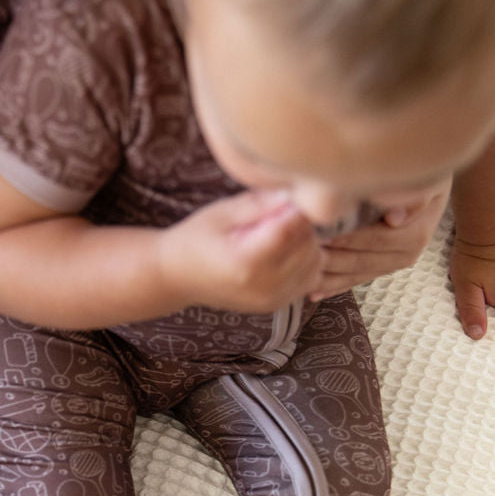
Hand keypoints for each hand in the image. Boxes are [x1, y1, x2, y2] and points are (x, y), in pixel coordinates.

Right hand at [160, 191, 324, 312]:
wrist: (177, 277)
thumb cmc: (196, 239)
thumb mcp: (222, 212)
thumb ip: (262, 203)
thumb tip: (299, 191)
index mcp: (247, 262)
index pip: (293, 229)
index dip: (298, 207)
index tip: (292, 194)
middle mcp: (264, 286)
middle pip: (309, 246)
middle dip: (303, 225)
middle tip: (283, 211)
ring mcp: (273, 299)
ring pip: (317, 263)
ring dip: (308, 243)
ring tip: (282, 231)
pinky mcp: (278, 304)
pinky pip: (311, 278)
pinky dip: (306, 261)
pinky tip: (284, 250)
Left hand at [312, 182, 450, 298]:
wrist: (425, 179)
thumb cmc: (419, 171)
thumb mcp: (424, 177)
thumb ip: (415, 196)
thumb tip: (395, 219)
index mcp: (416, 232)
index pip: (377, 239)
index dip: (347, 238)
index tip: (318, 234)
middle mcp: (407, 253)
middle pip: (362, 261)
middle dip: (330, 259)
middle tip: (298, 254)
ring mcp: (394, 263)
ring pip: (355, 274)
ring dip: (327, 276)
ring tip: (299, 275)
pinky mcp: (382, 267)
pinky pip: (356, 279)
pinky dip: (334, 285)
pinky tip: (312, 291)